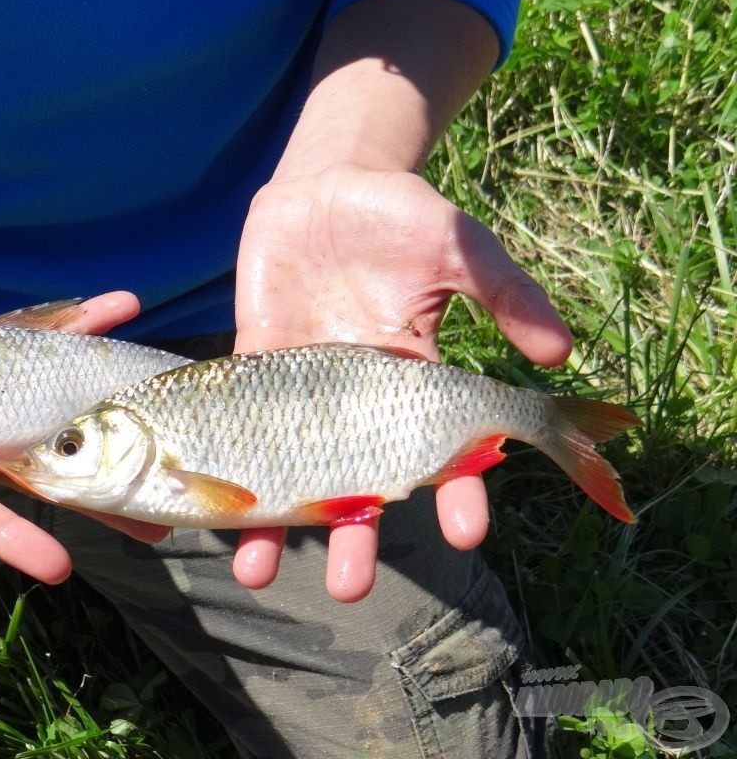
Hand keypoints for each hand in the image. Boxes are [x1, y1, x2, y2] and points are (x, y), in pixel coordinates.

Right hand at [0, 248, 166, 582]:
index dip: (7, 538)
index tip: (59, 569)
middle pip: (33, 472)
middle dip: (91, 497)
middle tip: (159, 522)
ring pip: (54, 404)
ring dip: (107, 408)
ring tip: (168, 413)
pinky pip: (46, 331)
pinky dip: (82, 320)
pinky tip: (124, 308)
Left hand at [231, 166, 572, 600]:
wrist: (329, 185)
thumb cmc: (403, 214)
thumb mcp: (459, 246)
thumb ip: (505, 293)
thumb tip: (561, 353)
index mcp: (414, 379)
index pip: (443, 449)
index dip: (458, 492)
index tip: (465, 534)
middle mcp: (357, 399)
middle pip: (356, 481)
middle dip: (354, 534)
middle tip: (347, 587)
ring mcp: (301, 387)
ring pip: (288, 466)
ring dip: (273, 521)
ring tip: (253, 573)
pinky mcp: (254, 364)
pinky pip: (237, 420)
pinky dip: (225, 458)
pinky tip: (210, 499)